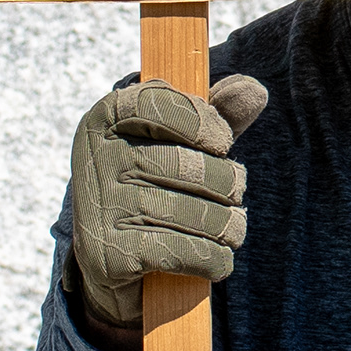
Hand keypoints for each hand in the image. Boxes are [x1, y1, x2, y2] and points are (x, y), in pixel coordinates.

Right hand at [65, 76, 265, 332]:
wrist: (110, 260)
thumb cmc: (155, 186)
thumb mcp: (182, 142)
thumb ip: (217, 115)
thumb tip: (253, 90)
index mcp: (108, 116)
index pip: (174, 106)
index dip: (211, 126)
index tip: (219, 144)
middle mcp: (96, 158)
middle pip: (197, 167)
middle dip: (230, 183)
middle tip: (232, 193)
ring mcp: (100, 209)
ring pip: (201, 214)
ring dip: (229, 227)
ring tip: (229, 229)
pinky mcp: (110, 257)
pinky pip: (191, 253)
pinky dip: (216, 259)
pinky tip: (217, 258)